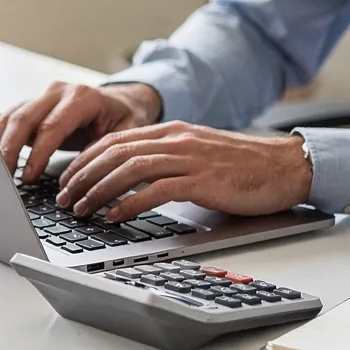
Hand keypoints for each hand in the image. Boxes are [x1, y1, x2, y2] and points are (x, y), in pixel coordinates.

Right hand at [0, 81, 162, 184]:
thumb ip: (107, 148)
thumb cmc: (125, 116)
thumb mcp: (127, 132)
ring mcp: (42, 96)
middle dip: (10, 149)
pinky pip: (7, 117)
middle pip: (24, 118)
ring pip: (10, 116)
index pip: (52, 126)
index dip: (38, 153)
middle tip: (3, 176)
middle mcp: (57, 92)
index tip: (29, 176)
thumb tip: (85, 172)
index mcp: (82, 97)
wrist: (121, 99)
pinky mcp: (32, 105)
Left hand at [54, 123, 313, 222]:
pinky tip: (114, 217)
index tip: (66, 178)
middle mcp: (176, 140)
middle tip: (63, 198)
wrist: (286, 167)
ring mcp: (189, 158)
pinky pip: (155, 190)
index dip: (85, 159)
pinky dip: (129, 203)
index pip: (115, 140)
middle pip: (114, 152)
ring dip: (98, 190)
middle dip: (82, 176)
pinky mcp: (202, 179)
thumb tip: (133, 183)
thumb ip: (169, 163)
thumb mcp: (198, 156)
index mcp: (173, 132)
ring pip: (129, 169)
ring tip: (81, 209)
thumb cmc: (244, 168)